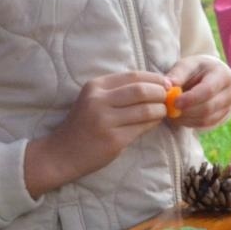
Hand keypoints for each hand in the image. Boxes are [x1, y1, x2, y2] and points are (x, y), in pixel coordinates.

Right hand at [24, 70, 167, 196]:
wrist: (62, 153)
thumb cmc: (83, 125)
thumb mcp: (94, 100)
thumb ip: (119, 91)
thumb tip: (156, 84)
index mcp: (95, 87)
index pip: (133, 76)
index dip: (154, 78)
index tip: (166, 83)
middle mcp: (99, 101)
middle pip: (142, 90)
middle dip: (161, 93)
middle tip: (168, 97)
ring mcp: (106, 121)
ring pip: (146, 109)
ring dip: (161, 109)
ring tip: (163, 111)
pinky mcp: (114, 139)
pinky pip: (143, 127)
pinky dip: (153, 123)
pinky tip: (154, 122)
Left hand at [162, 54, 230, 128]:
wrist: (211, 76)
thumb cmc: (196, 70)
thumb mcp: (188, 65)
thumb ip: (178, 74)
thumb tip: (167, 85)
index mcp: (223, 75)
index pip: (208, 90)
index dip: (190, 99)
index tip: (174, 102)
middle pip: (208, 108)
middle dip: (186, 111)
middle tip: (169, 110)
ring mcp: (229, 107)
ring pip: (206, 119)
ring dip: (186, 118)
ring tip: (172, 112)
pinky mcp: (223, 117)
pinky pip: (205, 125)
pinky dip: (190, 123)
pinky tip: (179, 117)